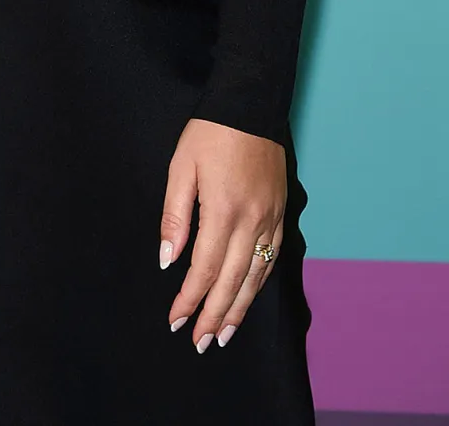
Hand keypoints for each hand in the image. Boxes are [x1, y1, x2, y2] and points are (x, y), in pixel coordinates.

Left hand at [159, 117, 285, 351]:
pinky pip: (271, 259)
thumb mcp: (180, 167)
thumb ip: (175, 216)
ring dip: (239, 309)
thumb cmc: (209, 133)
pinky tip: (248, 297)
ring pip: (256, 277)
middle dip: (213, 316)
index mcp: (223, 211)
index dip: (190, 299)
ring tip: (223, 335)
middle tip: (200, 343)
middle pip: (232, 282)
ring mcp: (271, 219)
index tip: (175, 320)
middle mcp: (252, 221)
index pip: (205, 269)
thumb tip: (168, 261)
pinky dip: (259, 284)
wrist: (251, 104)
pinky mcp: (280, 212)